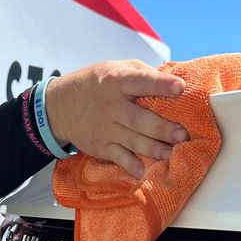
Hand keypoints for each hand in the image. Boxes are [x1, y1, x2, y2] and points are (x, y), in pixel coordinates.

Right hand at [45, 60, 187, 178]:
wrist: (59, 106)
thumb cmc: (96, 84)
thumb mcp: (115, 68)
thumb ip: (143, 73)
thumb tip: (175, 79)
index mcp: (118, 81)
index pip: (141, 80)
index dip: (161, 83)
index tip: (180, 86)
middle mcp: (112, 105)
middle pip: (140, 118)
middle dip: (162, 128)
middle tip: (182, 135)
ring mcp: (106, 128)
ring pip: (133, 141)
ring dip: (154, 149)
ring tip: (172, 154)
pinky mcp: (101, 146)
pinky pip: (119, 158)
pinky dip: (131, 166)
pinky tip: (144, 172)